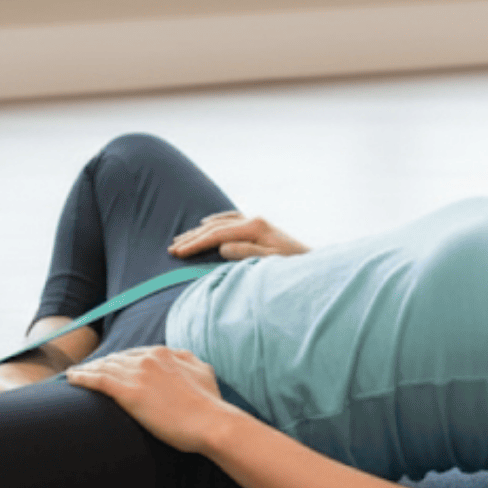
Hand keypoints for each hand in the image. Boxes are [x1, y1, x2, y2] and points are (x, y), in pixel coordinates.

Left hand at [64, 347, 235, 453]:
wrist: (211, 422)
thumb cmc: (210, 403)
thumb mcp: (203, 371)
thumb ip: (187, 360)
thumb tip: (179, 356)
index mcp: (165, 353)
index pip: (135, 354)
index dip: (120, 360)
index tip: (110, 366)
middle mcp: (149, 358)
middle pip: (116, 359)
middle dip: (101, 364)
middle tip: (87, 371)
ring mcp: (138, 374)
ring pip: (104, 367)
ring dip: (87, 369)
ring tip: (75, 375)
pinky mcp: (128, 392)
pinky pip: (98, 380)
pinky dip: (82, 377)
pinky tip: (70, 379)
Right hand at [169, 210, 309, 259]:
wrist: (314, 265)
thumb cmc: (294, 268)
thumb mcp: (271, 264)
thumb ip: (246, 254)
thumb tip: (222, 247)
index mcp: (255, 227)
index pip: (217, 235)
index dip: (195, 243)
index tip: (177, 252)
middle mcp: (255, 220)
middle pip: (216, 227)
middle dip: (192, 237)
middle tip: (172, 248)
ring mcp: (258, 222)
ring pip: (222, 222)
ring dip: (200, 230)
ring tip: (181, 239)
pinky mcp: (260, 227)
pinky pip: (232, 219)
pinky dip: (217, 221)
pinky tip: (207, 223)